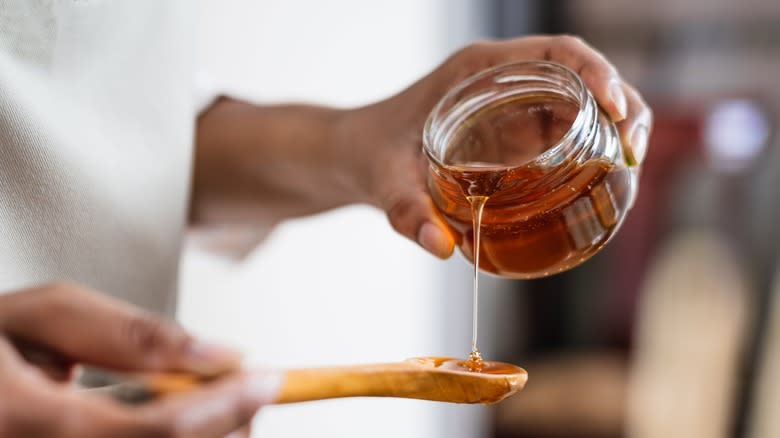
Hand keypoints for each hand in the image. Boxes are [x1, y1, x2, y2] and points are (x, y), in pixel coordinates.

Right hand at [0, 283, 281, 436]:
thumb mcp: (42, 316)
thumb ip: (129, 334)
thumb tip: (218, 355)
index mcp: (24, 424)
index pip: (158, 432)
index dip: (225, 406)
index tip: (267, 380)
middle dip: (225, 427)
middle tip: (244, 391)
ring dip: (205, 437)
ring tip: (204, 400)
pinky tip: (170, 418)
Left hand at [343, 35, 652, 257]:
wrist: (356, 156)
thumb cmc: (369, 154)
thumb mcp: (384, 181)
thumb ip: (407, 212)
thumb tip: (442, 246)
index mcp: (478, 70)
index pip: (556, 51)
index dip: (597, 71)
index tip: (615, 108)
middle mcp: (503, 81)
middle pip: (584, 77)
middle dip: (623, 107)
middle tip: (633, 154)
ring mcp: (513, 107)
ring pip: (583, 106)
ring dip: (616, 132)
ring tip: (628, 174)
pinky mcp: (515, 135)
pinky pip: (567, 135)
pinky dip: (593, 154)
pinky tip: (602, 187)